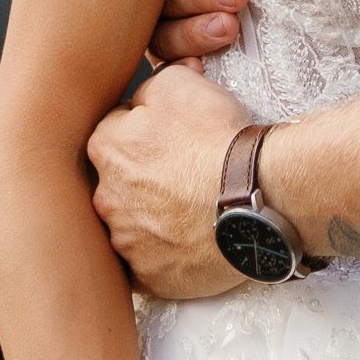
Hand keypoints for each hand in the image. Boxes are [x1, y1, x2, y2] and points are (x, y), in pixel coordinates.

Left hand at [89, 60, 249, 296]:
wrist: (254, 195)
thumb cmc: (217, 138)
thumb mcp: (180, 84)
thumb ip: (152, 82)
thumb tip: (150, 85)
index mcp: (105, 148)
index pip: (114, 135)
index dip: (144, 134)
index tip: (170, 139)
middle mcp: (105, 198)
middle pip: (118, 185)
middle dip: (143, 181)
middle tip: (181, 177)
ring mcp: (126, 242)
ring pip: (131, 228)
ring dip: (153, 220)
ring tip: (191, 211)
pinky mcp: (149, 276)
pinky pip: (149, 267)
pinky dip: (166, 256)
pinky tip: (189, 242)